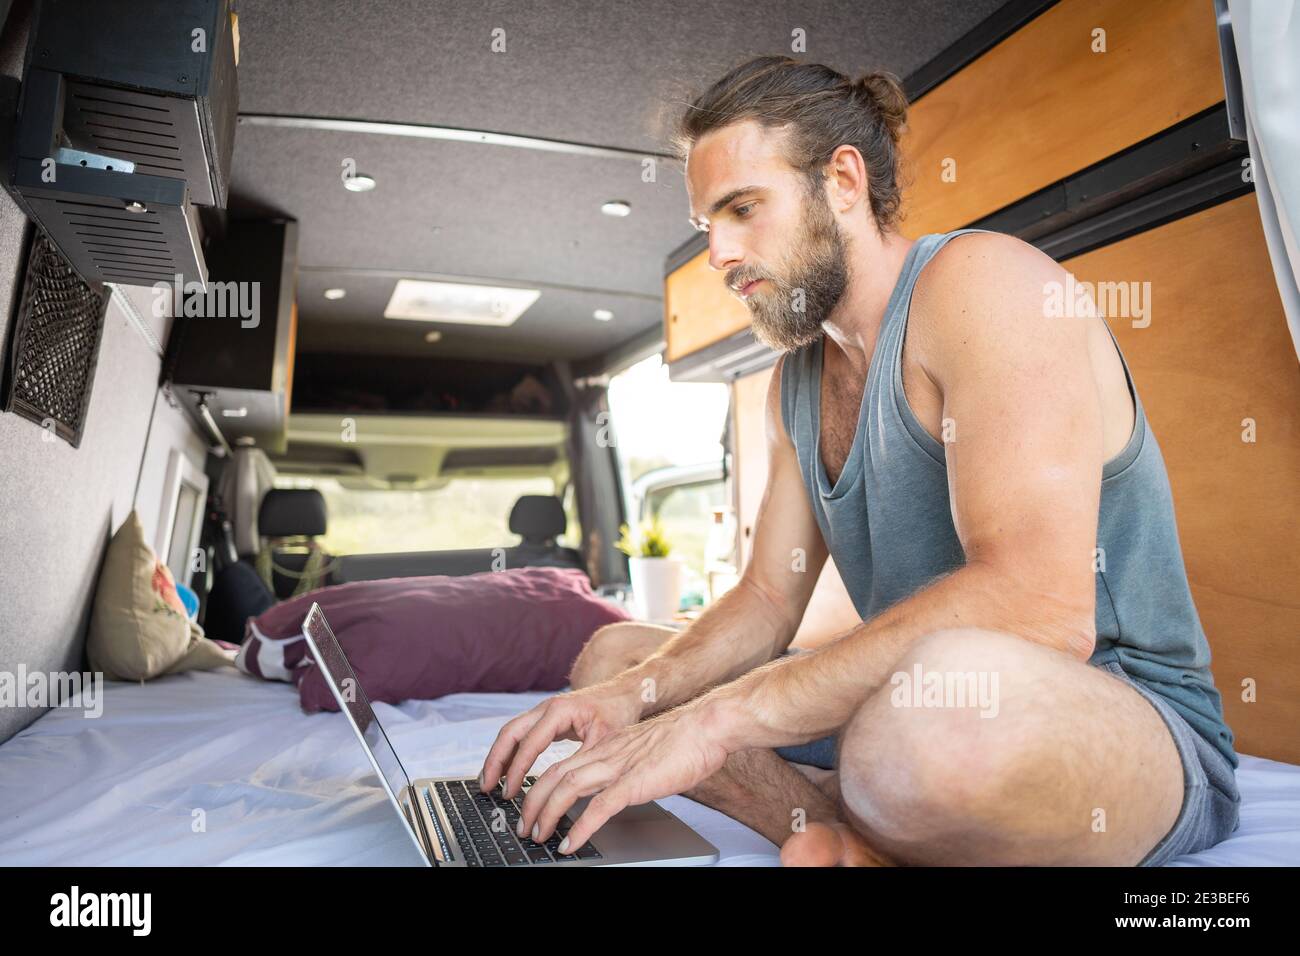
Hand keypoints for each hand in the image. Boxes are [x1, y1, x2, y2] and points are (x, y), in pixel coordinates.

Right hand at [478, 682, 643, 798]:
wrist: (626, 693)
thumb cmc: (618, 713)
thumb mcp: (605, 740)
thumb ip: (583, 763)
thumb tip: (565, 789)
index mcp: (559, 711)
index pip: (529, 742)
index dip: (517, 769)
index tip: (509, 791)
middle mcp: (547, 708)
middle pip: (510, 733)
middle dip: (495, 761)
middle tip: (486, 786)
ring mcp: (545, 711)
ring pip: (512, 733)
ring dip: (499, 757)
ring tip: (489, 783)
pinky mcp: (547, 719)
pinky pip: (522, 735)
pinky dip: (511, 753)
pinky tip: (507, 772)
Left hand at [517, 702, 730, 854]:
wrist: (707, 726)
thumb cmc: (685, 740)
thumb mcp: (644, 753)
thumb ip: (627, 767)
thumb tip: (620, 786)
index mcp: (607, 748)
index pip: (561, 766)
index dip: (540, 787)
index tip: (530, 806)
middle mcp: (606, 755)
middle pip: (554, 776)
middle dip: (532, 802)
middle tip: (524, 826)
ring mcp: (618, 767)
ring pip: (567, 788)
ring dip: (547, 814)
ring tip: (538, 836)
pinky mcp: (635, 782)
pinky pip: (599, 807)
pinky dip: (580, 827)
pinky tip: (571, 843)